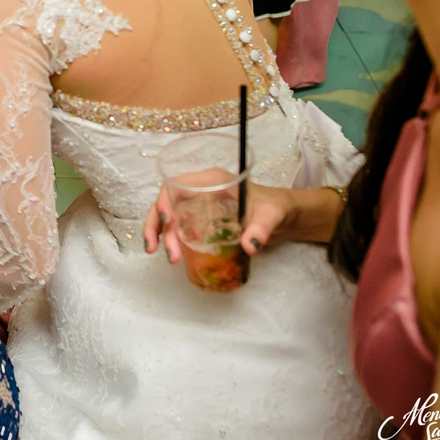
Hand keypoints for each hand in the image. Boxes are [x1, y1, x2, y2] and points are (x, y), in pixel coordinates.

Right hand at [143, 181, 294, 262]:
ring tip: (169, 258)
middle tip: (168, 254)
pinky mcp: (199, 220)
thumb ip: (261, 229)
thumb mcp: (271, 216)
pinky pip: (177, 227)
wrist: (281, 217)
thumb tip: (250, 246)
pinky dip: (171, 239)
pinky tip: (175, 255)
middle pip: (165, 202)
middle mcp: (198, 191)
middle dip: (158, 227)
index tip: (168, 223)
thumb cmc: (274, 208)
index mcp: (211, 181)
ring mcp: (197, 205)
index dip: (165, 201)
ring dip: (161, 235)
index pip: (177, 184)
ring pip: (167, 216)